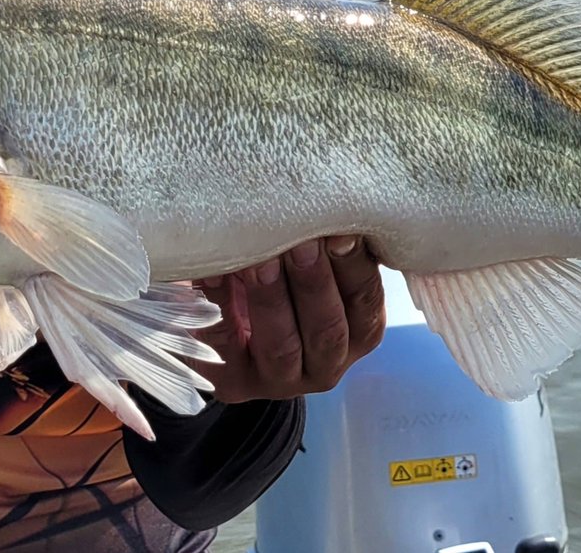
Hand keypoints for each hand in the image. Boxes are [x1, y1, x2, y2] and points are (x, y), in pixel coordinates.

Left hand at [191, 235, 385, 402]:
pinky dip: (220, 302)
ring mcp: (279, 379)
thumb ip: (325, 239)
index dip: (355, 269)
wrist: (220, 309)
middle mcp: (325, 363)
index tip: (342, 232)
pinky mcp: (233, 381)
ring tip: (262, 260)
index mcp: (356, 333)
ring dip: (274, 299)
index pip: (365, 305)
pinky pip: (225, 343)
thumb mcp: (307, 257)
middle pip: (328, 330)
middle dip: (315, 284)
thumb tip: (326, 199)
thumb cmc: (279, 269)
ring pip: (282, 346)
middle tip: (302, 243)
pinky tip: (215, 270)